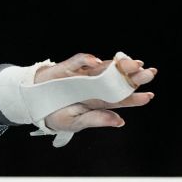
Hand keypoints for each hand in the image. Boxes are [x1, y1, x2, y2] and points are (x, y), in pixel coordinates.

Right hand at [34, 52, 156, 131]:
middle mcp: (94, 86)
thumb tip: (120, 121)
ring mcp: (82, 76)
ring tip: (133, 63)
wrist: (32, 104)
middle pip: (117, 80)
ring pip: (104, 68)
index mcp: (97, 102)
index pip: (120, 99)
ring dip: (118, 64)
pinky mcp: (68, 68)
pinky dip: (86, 60)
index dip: (134, 98)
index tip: (149, 96)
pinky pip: (78, 61)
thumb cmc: (55, 115)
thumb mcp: (75, 122)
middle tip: (149, 73)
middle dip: (133, 76)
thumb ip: (97, 119)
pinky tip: (96, 61)